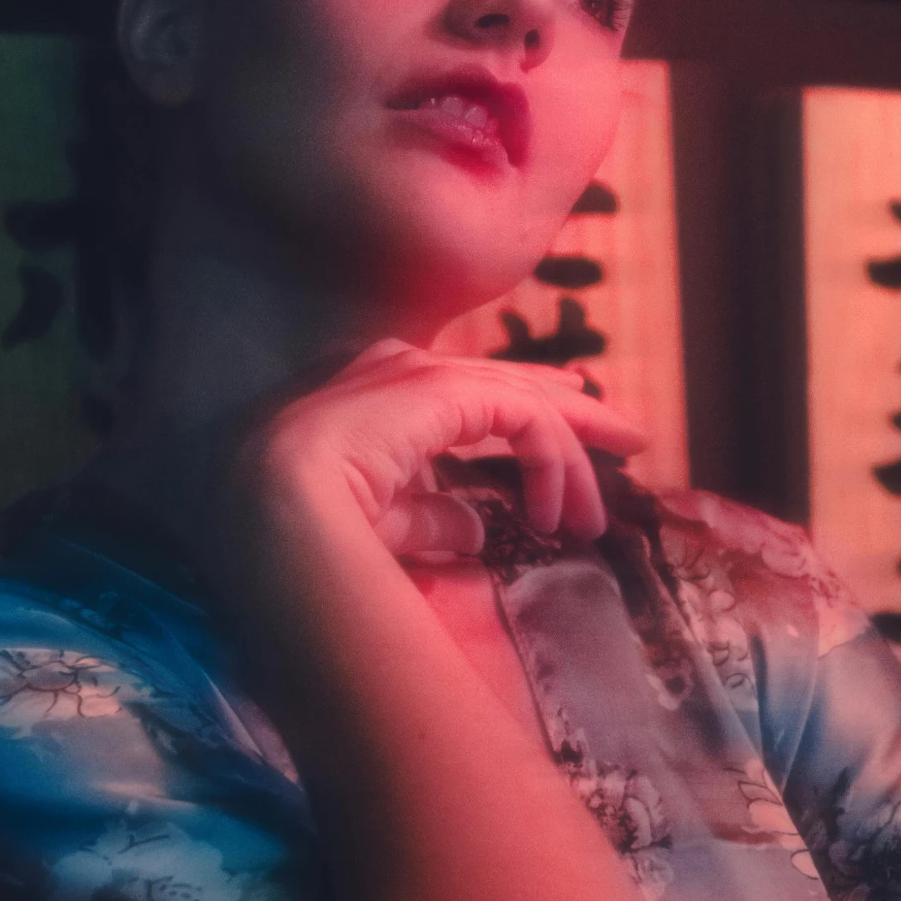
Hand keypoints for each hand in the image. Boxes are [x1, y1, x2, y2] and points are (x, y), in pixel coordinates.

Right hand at [238, 339, 646, 559]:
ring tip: (606, 499)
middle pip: (507, 384)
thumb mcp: (383, 524)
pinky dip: (554, 461)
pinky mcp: (441, 388)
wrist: (269, 520)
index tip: (576, 431)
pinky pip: (522, 418)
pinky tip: (561, 511)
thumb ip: (429, 518)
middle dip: (572, 410)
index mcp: (376, 396)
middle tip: (631, 434)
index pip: (469, 391)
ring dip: (574, 450)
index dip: (528, 409)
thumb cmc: (307, 531)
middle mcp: (396, 370)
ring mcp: (417, 372)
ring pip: (521, 400)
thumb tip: (472, 531)